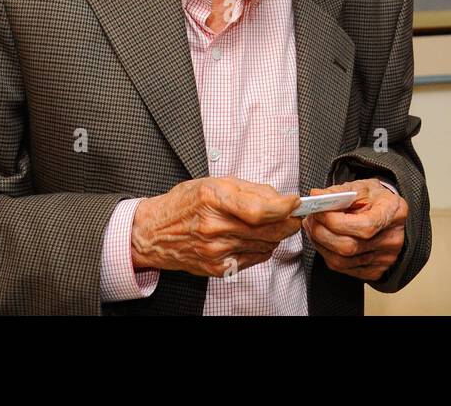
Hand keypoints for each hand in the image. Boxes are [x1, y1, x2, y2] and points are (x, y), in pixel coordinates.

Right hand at [130, 177, 301, 277]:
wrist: (154, 233)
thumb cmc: (184, 204)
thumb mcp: (214, 183)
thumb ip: (250, 190)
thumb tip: (281, 199)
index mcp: (212, 199)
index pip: (259, 210)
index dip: (284, 208)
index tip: (296, 202)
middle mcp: (213, 227)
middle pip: (268, 230)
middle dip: (288, 221)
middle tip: (294, 214)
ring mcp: (215, 251)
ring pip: (266, 245)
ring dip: (275, 234)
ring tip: (268, 223)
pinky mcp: (218, 268)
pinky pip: (255, 258)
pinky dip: (262, 247)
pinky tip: (253, 237)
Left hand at [302, 179, 406, 281]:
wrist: (389, 212)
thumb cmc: (376, 199)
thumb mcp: (361, 187)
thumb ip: (338, 192)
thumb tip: (316, 196)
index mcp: (394, 213)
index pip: (364, 226)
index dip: (336, 221)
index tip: (318, 211)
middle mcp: (392, 239)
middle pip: (350, 247)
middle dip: (322, 233)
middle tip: (311, 219)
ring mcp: (385, 258)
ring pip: (342, 261)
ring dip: (320, 244)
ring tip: (313, 227)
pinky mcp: (375, 270)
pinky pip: (343, 269)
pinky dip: (327, 254)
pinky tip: (324, 240)